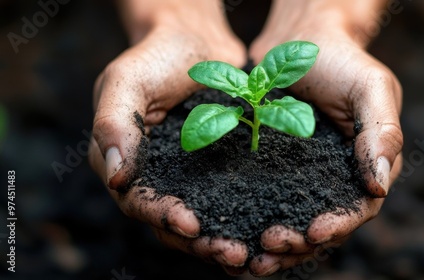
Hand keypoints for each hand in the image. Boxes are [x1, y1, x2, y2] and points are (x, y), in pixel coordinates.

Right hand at [89, 0, 248, 271]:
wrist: (195, 41)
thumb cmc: (156, 57)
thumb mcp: (127, 81)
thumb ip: (113, 125)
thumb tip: (116, 177)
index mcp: (124, 163)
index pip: (138, 202)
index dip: (162, 216)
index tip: (191, 224)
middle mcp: (154, 178)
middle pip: (170, 223)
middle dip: (199, 242)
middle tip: (231, 254)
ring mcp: (186, 177)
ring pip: (200, 221)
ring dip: (221, 241)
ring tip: (249, 256)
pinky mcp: (216, 172)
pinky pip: (226, 202)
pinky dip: (241, 221)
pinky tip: (262, 233)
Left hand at [247, 0, 402, 275]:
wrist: (299, 39)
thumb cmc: (340, 58)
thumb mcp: (370, 88)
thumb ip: (381, 133)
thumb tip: (379, 186)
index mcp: (366, 165)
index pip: (358, 209)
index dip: (338, 226)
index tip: (313, 233)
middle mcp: (336, 178)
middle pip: (322, 226)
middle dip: (299, 244)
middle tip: (270, 248)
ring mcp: (305, 177)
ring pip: (293, 223)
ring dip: (275, 246)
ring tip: (250, 259)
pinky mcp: (275, 170)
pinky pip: (265, 202)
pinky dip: (252, 222)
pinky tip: (233, 234)